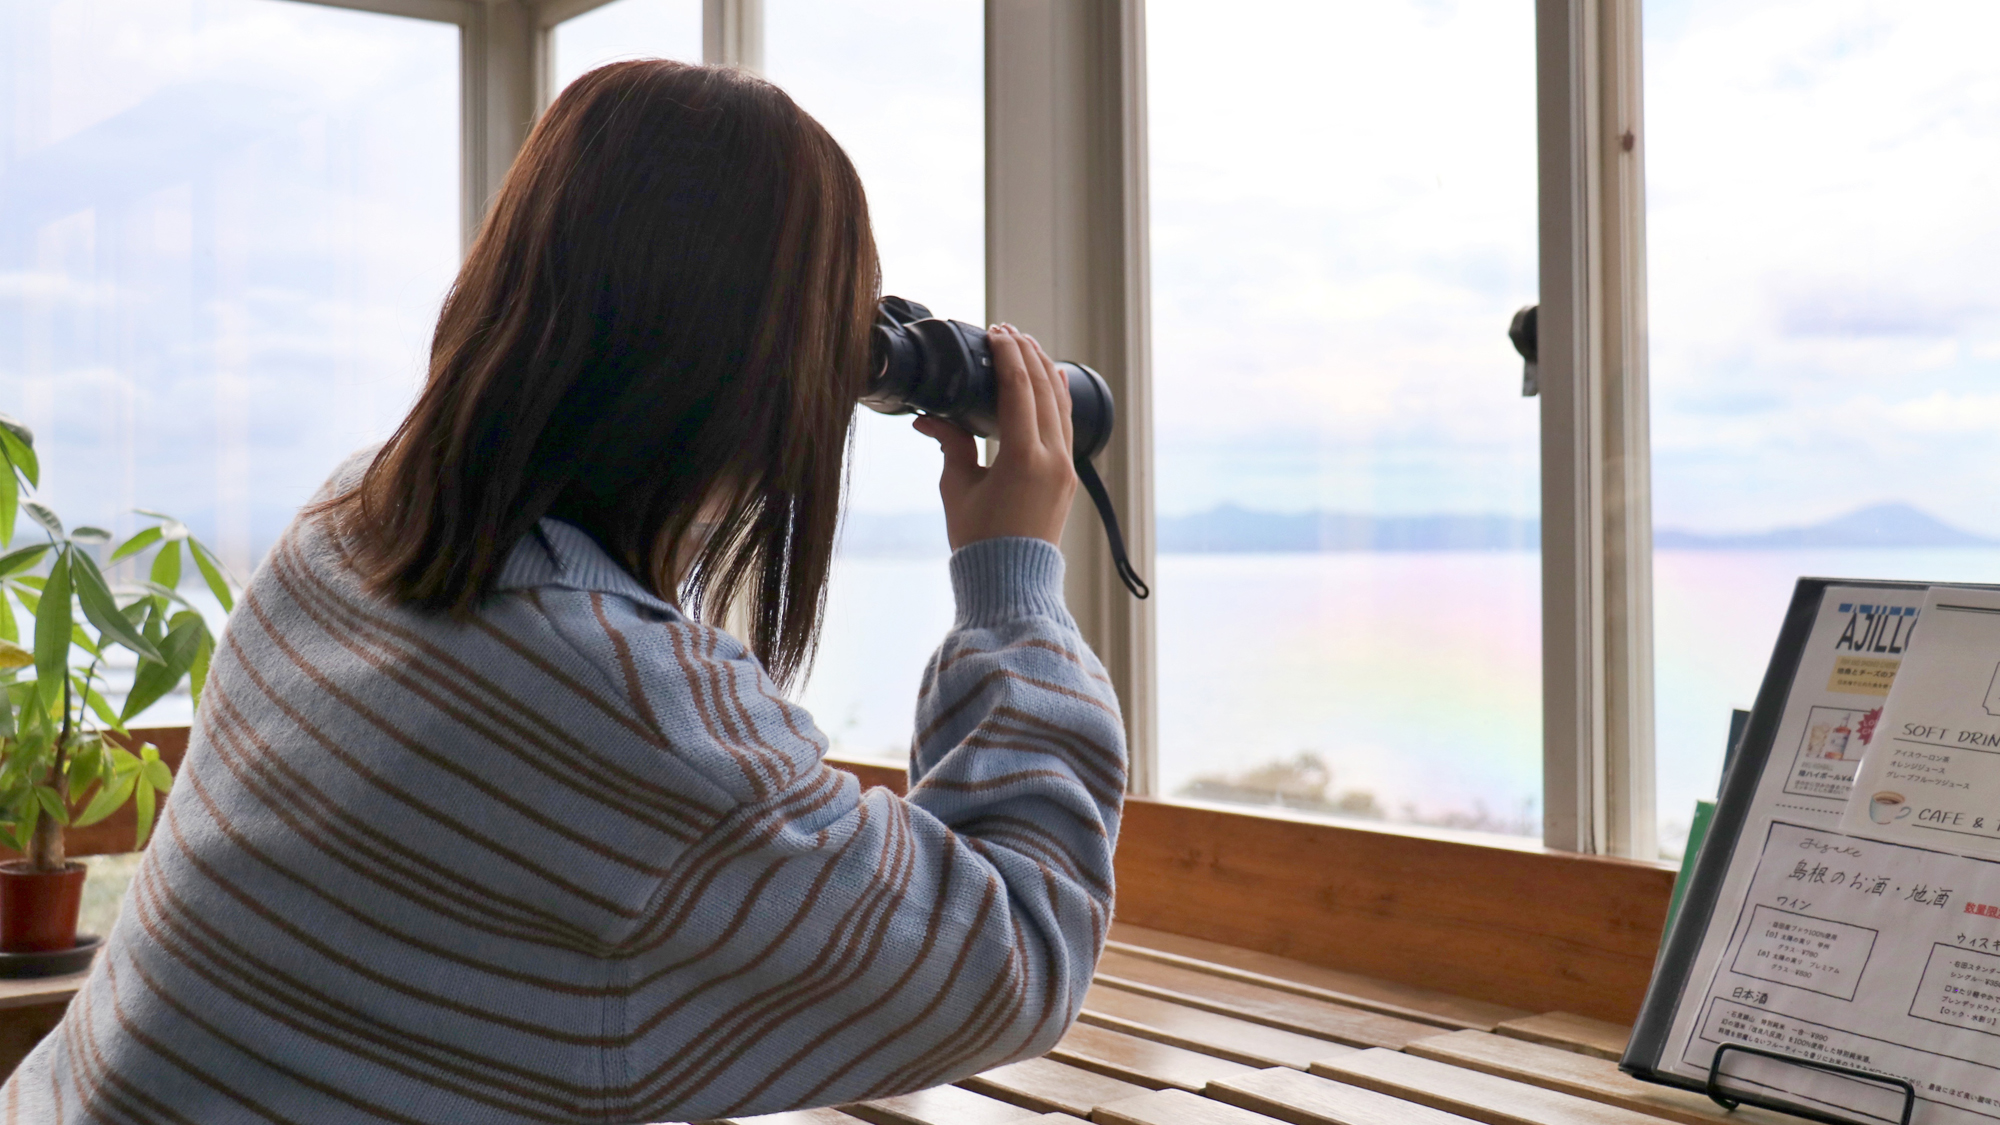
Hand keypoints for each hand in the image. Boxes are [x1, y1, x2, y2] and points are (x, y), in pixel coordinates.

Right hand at [914, 324, 1077, 549]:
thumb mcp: (957, 488)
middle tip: (1007, 332)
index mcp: (1023, 458)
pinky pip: (1066, 425)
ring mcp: (1065, 468)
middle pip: (1045, 389)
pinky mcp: (1067, 478)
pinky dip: (1057, 398)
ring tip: (1028, 347)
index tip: (995, 332)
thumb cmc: (978, 541)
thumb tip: (930, 418)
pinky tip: (1053, 380)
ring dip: (1044, 372)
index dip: (1007, 355)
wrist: (1011, 584)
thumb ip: (951, 444)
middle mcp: (1053, 459)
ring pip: (1061, 405)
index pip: (1019, 389)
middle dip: (1027, 355)